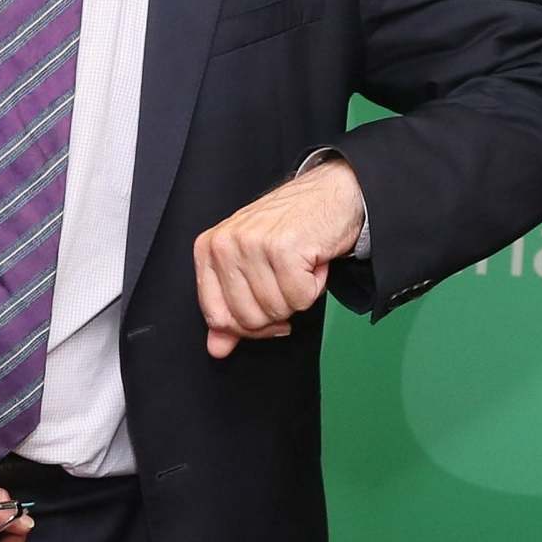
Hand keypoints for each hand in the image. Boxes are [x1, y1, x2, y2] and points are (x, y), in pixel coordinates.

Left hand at [193, 159, 365, 358]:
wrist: (331, 192)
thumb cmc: (291, 227)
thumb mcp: (252, 266)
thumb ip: (231, 308)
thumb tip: (217, 348)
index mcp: (210, 248)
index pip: (215, 316)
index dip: (246, 327)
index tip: (266, 315)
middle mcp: (226, 244)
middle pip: (247, 318)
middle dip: (278, 310)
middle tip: (289, 281)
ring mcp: (253, 244)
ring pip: (276, 310)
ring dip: (299, 294)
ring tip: (301, 265)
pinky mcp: (284, 248)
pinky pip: (300, 298)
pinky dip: (315, 286)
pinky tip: (313, 261)